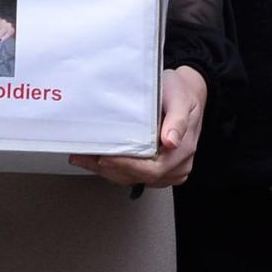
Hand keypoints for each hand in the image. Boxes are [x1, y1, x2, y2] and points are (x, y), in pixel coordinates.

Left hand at [70, 66, 205, 187]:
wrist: (186, 93)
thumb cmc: (180, 93)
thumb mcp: (179, 98)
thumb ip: (177, 119)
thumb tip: (171, 141)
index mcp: (182, 151)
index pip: (152, 170)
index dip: (126, 166)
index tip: (106, 158)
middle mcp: (175, 165)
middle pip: (138, 177)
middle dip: (110, 167)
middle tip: (86, 156)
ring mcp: (165, 170)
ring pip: (132, 178)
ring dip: (107, 169)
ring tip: (84, 156)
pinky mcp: (154, 169)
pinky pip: (131, 174)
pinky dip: (112, 167)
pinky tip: (95, 158)